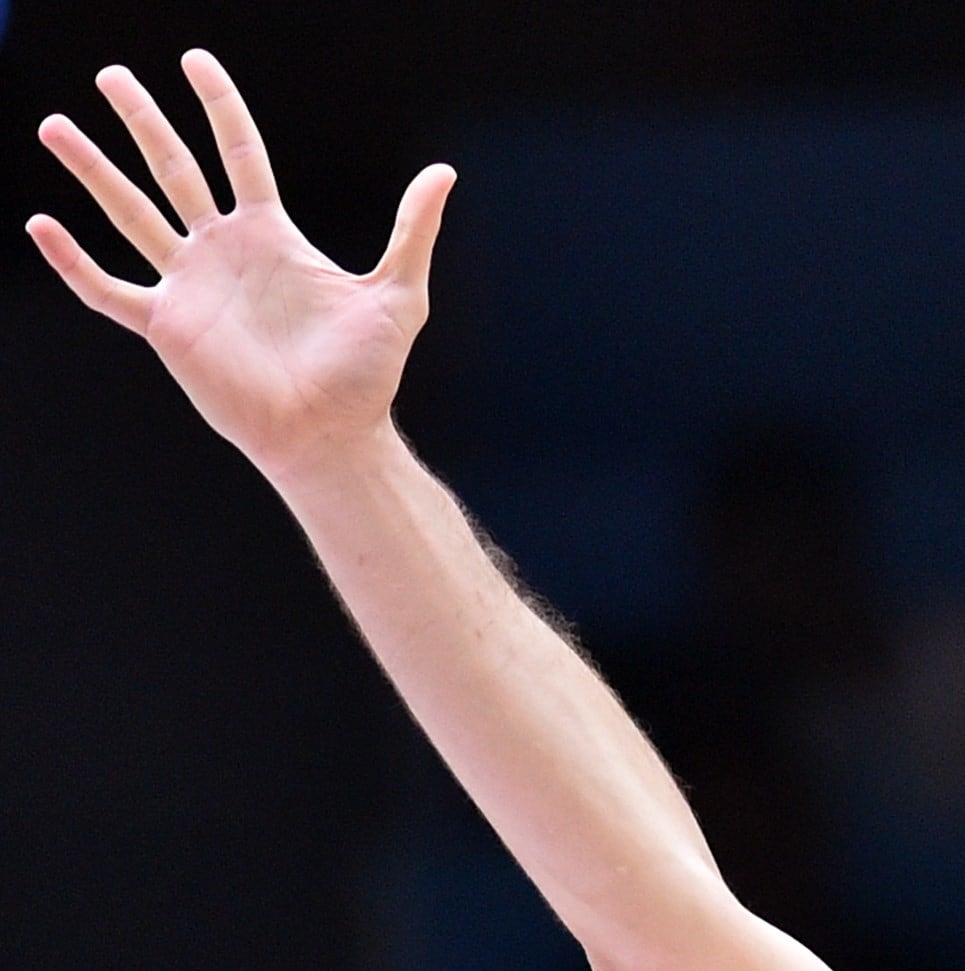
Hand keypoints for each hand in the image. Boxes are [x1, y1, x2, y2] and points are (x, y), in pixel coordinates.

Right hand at [25, 50, 453, 477]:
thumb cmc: (366, 373)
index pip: (239, 153)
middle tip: (112, 75)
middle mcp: (223, 251)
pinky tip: (40, 225)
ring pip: (131, 213)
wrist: (334, 435)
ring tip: (55, 126)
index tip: (195, 61)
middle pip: (175, 170)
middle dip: (143, 122)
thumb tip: (444, 172)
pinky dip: (74, 261)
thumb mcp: (397, 293)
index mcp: (271, 235)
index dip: (219, 106)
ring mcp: (190, 286)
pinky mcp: (167, 327)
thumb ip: (413, 230)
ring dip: (93, 172)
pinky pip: (108, 289)